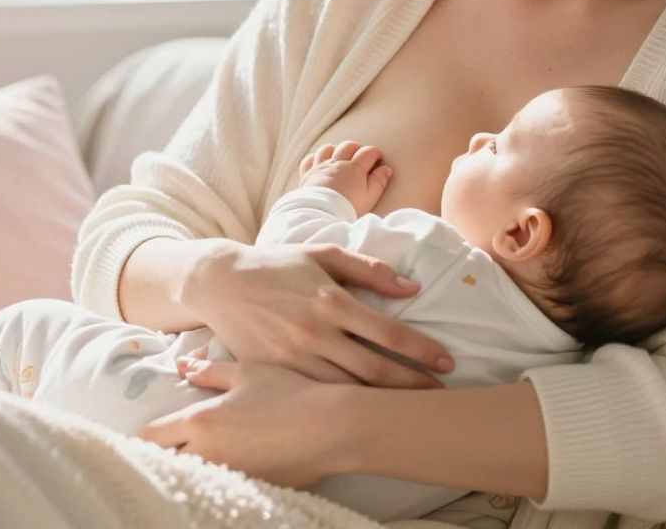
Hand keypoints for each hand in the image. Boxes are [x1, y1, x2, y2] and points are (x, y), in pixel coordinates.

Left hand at [138, 356, 350, 487]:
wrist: (330, 427)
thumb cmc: (289, 392)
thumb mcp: (248, 372)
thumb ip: (210, 371)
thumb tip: (182, 366)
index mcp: (201, 421)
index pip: (153, 436)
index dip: (148, 433)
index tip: (154, 429)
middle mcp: (208, 453)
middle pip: (165, 463)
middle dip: (165, 453)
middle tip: (173, 443)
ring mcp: (228, 475)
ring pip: (191, 477)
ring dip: (190, 465)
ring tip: (200, 453)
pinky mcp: (249, 488)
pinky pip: (219, 484)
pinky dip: (216, 477)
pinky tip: (229, 464)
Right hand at [185, 241, 452, 388]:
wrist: (220, 283)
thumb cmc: (276, 265)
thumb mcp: (322, 253)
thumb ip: (368, 269)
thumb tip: (411, 286)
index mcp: (330, 299)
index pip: (387, 332)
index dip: (421, 350)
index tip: (446, 362)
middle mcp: (314, 331)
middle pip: (374, 369)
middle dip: (412, 384)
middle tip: (440, 395)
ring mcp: (293, 357)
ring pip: (347, 389)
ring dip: (383, 401)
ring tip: (411, 409)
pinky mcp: (275, 374)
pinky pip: (317, 395)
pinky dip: (344, 405)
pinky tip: (365, 412)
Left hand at [298, 140, 391, 214]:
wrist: (321, 213)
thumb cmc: (348, 207)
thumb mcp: (369, 197)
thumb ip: (379, 182)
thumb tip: (386, 169)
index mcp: (355, 168)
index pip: (368, 152)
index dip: (375, 153)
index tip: (378, 159)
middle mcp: (337, 163)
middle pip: (348, 146)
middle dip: (357, 148)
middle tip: (361, 158)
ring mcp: (321, 166)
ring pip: (328, 149)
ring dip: (335, 150)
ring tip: (340, 158)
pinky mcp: (308, 174)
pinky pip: (310, 159)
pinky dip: (315, 158)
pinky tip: (320, 163)